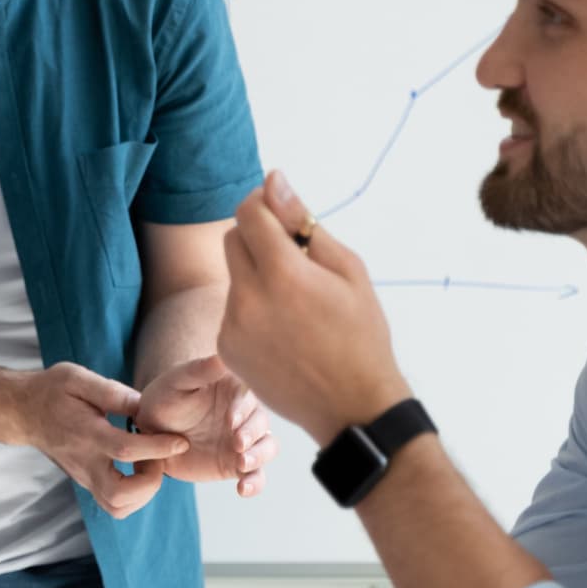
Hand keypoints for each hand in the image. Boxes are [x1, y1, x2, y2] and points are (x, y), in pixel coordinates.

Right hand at [3, 362, 190, 517]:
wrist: (23, 412)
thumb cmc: (52, 391)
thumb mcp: (78, 378)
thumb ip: (112, 393)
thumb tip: (145, 406)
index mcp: (85, 434)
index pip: (125, 450)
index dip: (157, 448)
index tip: (180, 441)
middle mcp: (84, 463)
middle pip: (118, 496)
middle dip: (150, 482)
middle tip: (157, 458)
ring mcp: (84, 477)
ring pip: (117, 507)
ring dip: (144, 493)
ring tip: (149, 464)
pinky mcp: (87, 483)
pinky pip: (115, 504)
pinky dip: (134, 496)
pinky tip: (138, 470)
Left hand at [136, 354, 277, 496]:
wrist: (151, 431)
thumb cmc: (164, 398)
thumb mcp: (177, 381)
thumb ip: (199, 370)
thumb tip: (223, 356)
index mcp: (236, 390)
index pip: (250, 397)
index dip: (243, 409)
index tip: (230, 420)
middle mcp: (245, 415)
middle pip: (263, 423)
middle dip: (253, 434)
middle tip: (236, 443)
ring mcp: (244, 440)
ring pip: (267, 448)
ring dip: (259, 457)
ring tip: (242, 464)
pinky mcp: (238, 465)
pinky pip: (256, 475)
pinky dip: (255, 483)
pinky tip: (242, 489)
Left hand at [218, 172, 411, 444]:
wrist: (352, 406)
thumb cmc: (360, 334)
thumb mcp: (347, 270)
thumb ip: (303, 223)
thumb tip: (274, 180)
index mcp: (282, 274)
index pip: (249, 213)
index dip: (262, 201)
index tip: (279, 207)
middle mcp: (248, 298)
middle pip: (233, 238)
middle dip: (257, 236)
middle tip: (293, 255)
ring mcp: (231, 326)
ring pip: (234, 275)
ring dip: (256, 273)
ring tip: (295, 302)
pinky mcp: (225, 348)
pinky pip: (231, 309)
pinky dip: (252, 307)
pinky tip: (283, 329)